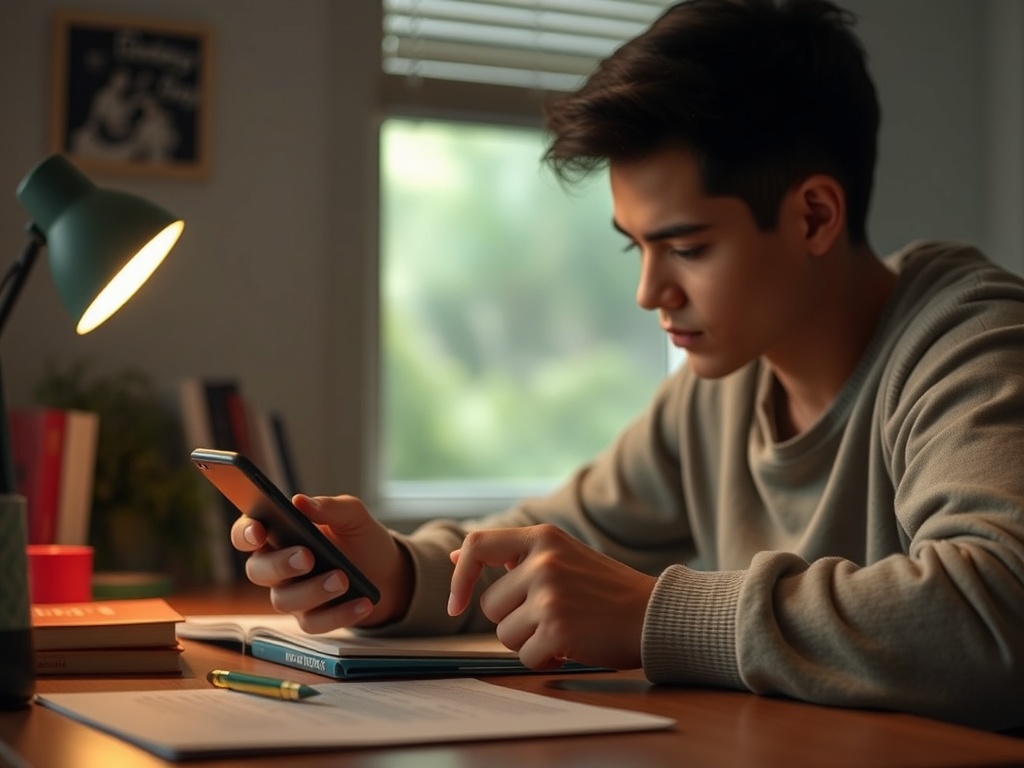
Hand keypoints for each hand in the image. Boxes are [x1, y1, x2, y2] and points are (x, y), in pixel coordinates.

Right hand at [230, 494, 412, 632]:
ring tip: (343, 579)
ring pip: (284, 600)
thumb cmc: (360, 538)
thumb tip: (300, 502)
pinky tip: (362, 602)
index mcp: (280, 534)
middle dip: (280, 564)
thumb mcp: (353, 515)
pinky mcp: (312, 618)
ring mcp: (293, 594)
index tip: (258, 531)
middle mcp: (278, 566)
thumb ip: (328, 507)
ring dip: (314, 590)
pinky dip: (340, 614)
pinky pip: (314, 623)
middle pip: (258, 571)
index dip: (245, 533)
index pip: (246, 533)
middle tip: (307, 557)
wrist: (387, 571)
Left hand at [448, 524, 656, 670]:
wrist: (654, 613)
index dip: (460, 578)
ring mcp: (549, 595)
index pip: (478, 546)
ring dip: (529, 641)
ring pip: (504, 635)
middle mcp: (543, 562)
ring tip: (565, 629)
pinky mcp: (557, 628)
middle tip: (552, 617)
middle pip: (491, 607)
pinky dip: (545, 660)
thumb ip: (513, 557)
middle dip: (515, 621)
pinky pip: (526, 656)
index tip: (457, 604)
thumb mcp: (561, 557)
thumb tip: (457, 554)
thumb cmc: (605, 590)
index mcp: (543, 538)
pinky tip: (570, 647)